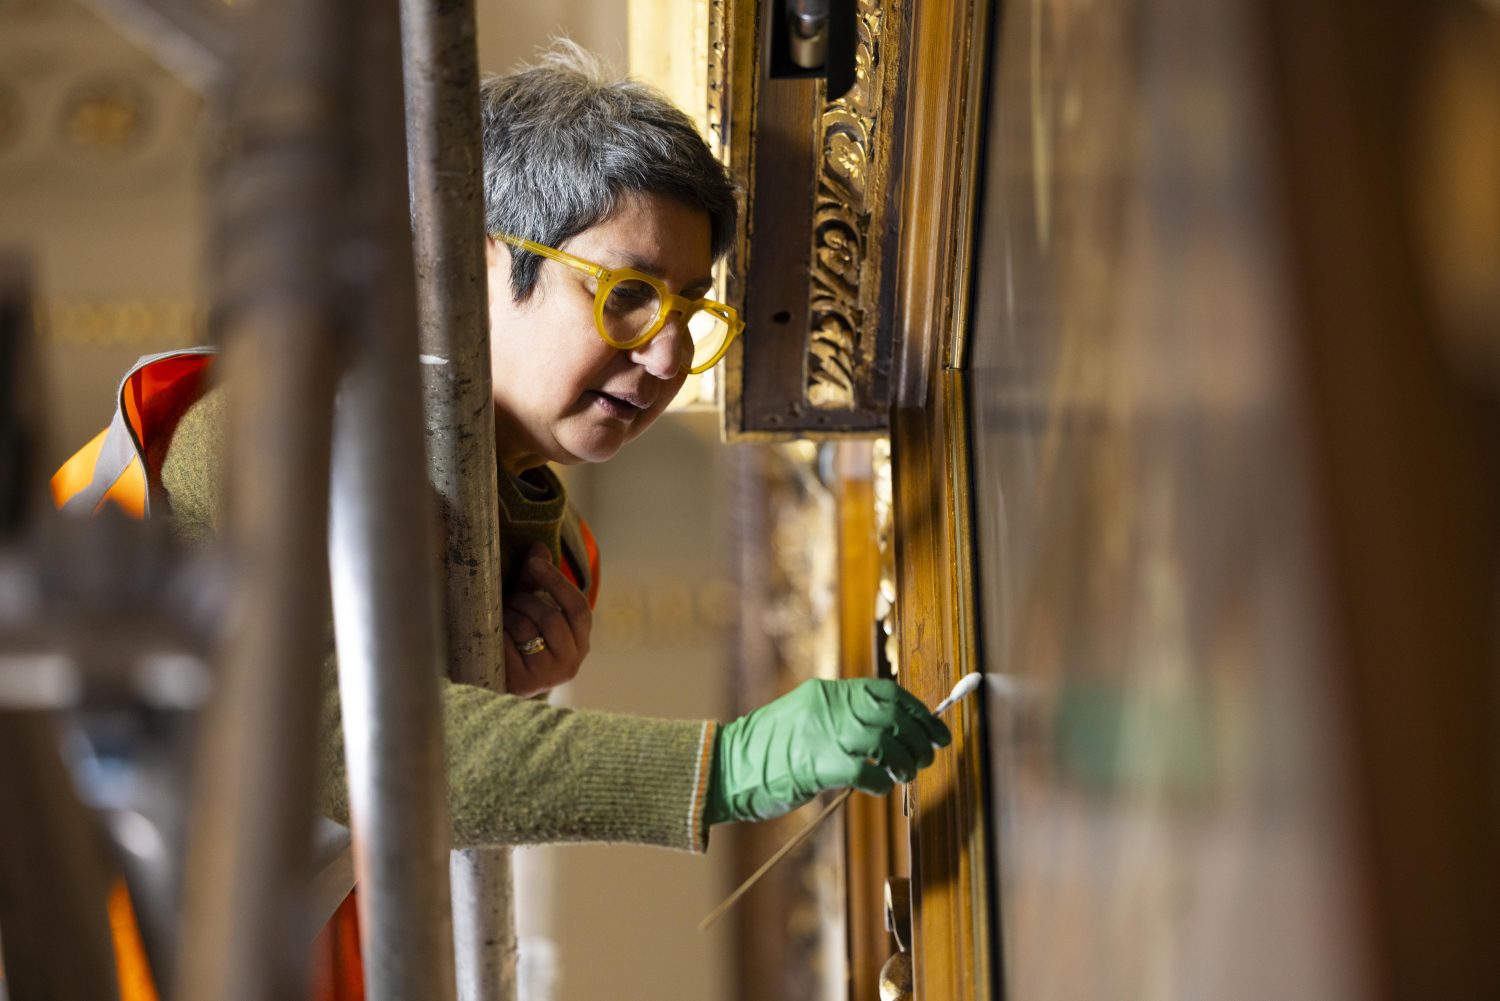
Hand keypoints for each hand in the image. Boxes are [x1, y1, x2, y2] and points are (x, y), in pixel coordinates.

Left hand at [502, 542, 592, 697]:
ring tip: (499, 617)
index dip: (557, 581)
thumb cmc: (520, 640)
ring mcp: (548, 677)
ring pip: (528, 630)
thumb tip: (539, 546)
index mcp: (581, 641)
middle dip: (525, 600)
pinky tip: (492, 635)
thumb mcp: (532, 609)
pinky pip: (507, 645)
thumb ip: (536, 581)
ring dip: (509, 615)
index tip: (534, 562)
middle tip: (508, 598)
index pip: (578, 607)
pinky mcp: (524, 684)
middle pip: (551, 617)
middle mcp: (571, 663)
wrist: (501, 684)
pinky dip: (497, 633)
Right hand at [706, 678, 951, 824]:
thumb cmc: (765, 750)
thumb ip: (840, 719)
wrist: (725, 768)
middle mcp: (828, 708)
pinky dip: (881, 781)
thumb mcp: (804, 719)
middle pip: (892, 715)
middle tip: (930, 754)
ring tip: (906, 773)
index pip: (886, 692)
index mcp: (826, 693)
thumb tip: (886, 731)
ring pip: (886, 740)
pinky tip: (879, 786)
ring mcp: (824, 734)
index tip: (934, 727)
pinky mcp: (819, 765)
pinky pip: (867, 771)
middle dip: (920, 735)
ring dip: (905, 760)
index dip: (917, 710)